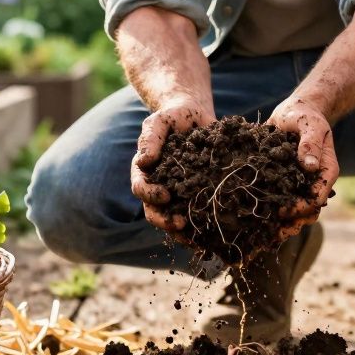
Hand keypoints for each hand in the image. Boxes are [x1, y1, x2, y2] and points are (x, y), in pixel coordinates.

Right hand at [131, 99, 215, 234]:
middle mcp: (158, 187)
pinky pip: (197, 214)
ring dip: (182, 232)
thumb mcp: (159, 122)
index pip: (141, 188)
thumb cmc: (172, 118)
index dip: (150, 195)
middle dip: (165, 221)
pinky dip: (202, 226)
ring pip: (174, 219)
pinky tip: (213, 234)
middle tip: (181, 223)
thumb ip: (150, 139)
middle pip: (154, 212)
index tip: (165, 195)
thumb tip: (143, 161)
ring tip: (196, 239)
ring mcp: (177, 194)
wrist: (195, 116)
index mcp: (145, 172)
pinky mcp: (197, 194)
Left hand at [267, 96, 338, 240]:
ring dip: (281, 225)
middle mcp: (312, 182)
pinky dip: (268, 214)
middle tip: (272, 233)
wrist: (295, 110)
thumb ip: (310, 143)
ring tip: (262, 236)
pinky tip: (252, 222)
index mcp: (324, 171)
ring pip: (294, 213)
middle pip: (307, 212)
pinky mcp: (283, 183)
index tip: (284, 210)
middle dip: (291, 224)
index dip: (302, 207)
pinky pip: (279, 202)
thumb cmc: (305, 115)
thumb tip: (308, 165)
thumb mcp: (309, 124)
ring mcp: (298, 185)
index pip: (317, 197)